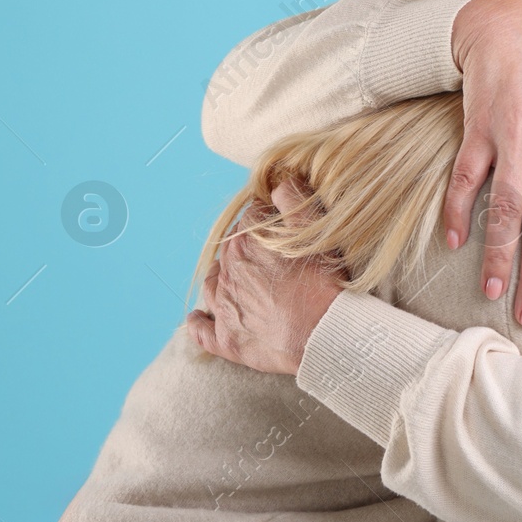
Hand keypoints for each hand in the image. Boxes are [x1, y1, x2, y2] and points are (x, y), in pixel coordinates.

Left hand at [186, 182, 344, 375]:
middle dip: (248, 245)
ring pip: (212, 282)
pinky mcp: (225, 338)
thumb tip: (278, 183)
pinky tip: (198, 318)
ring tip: (234, 277)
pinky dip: (198, 322)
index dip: (268, 217)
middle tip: (270, 252)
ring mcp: (224, 306)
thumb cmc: (323, 283)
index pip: (252, 217)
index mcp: (247, 241)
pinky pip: (201, 330)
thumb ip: (294, 200)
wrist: (321, 334)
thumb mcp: (315, 232)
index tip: (281, 224)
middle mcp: (228, 270)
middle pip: (232, 247)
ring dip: (220, 276)